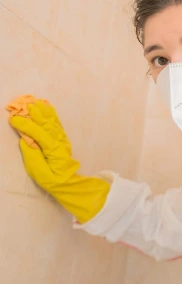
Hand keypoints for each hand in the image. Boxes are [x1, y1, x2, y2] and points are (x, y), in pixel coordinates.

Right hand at [7, 96, 108, 222]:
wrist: (66, 181)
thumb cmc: (50, 178)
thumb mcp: (38, 171)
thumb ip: (31, 154)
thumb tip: (26, 139)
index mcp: (53, 150)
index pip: (39, 134)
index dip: (26, 126)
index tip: (13, 119)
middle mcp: (59, 142)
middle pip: (47, 124)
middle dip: (36, 113)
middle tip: (25, 104)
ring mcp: (62, 139)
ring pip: (53, 122)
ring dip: (44, 111)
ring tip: (35, 101)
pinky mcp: (62, 138)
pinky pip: (56, 124)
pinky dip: (51, 114)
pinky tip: (47, 107)